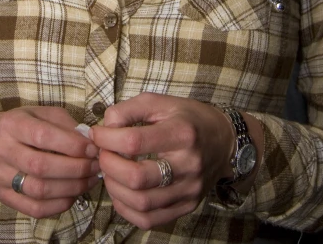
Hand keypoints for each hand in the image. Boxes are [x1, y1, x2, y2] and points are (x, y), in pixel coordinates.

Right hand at [0, 107, 100, 217]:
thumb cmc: (25, 124)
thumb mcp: (43, 114)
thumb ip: (65, 125)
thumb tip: (89, 143)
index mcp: (12, 124)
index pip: (43, 136)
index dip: (72, 145)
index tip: (93, 149)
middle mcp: (1, 150)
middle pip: (41, 166)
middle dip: (75, 169)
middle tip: (95, 167)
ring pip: (38, 190)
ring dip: (71, 188)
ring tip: (89, 180)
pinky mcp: (3, 196)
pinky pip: (34, 208)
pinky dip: (59, 205)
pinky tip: (73, 194)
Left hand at [90, 93, 235, 229]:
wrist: (224, 140)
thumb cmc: (187, 118)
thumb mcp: (159, 102)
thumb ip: (128, 110)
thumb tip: (104, 126)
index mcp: (181, 133)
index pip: (134, 141)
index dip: (107, 138)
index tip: (97, 133)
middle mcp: (188, 164)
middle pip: (137, 178)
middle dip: (109, 166)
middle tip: (102, 155)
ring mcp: (189, 189)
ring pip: (142, 203)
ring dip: (115, 189)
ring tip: (110, 172)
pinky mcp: (188, 206)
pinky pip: (150, 220)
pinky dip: (127, 210)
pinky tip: (121, 192)